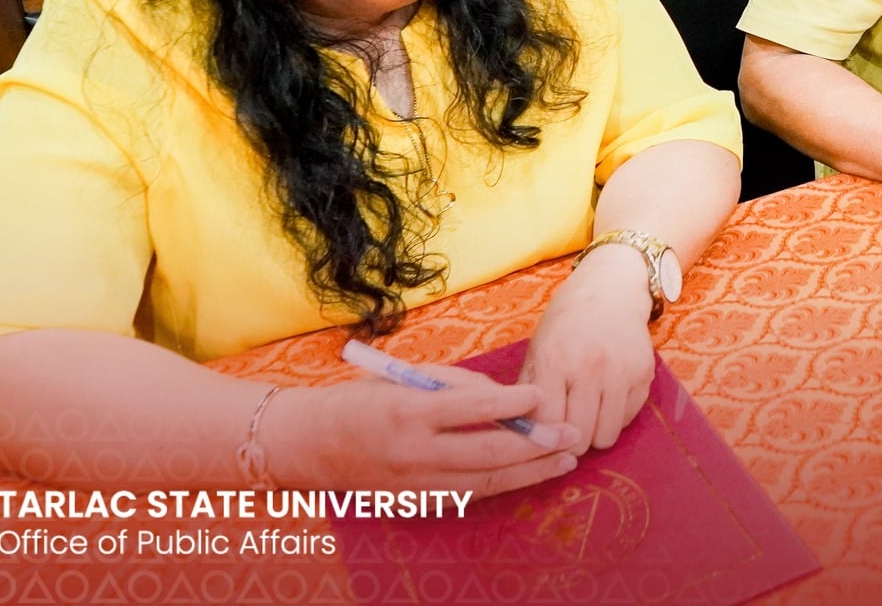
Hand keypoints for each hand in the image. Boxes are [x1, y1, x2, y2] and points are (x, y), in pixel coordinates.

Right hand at [266, 363, 579, 493]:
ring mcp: (415, 483)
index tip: (541, 396)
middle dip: (535, 446)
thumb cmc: (362, 399)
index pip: (472, 408)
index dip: (512, 403)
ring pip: (483, 481)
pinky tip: (526, 473)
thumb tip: (506, 398)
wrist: (311, 444)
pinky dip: (499, 483)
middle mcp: (413, 452)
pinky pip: (466, 493)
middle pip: (487, 453)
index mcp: (409, 411)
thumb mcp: (406, 378)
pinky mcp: (416, 501)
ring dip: (529, 472)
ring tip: (563, 461)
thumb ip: (456, 387)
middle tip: (570, 436)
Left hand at [520, 245, 657, 452]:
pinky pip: (628, 419)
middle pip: (578, 436)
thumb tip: (521, 434)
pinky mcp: (644, 374)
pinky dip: (616, 418)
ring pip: (606, 436)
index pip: (547, 424)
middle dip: (570, 441)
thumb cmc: (566, 323)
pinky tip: (608, 399)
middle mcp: (589, 368)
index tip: (544, 438)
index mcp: (554, 361)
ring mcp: (620, 372)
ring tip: (589, 418)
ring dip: (595, 434)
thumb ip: (527, 391)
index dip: (543, 439)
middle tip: (568, 432)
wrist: (610, 291)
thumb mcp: (537, 349)